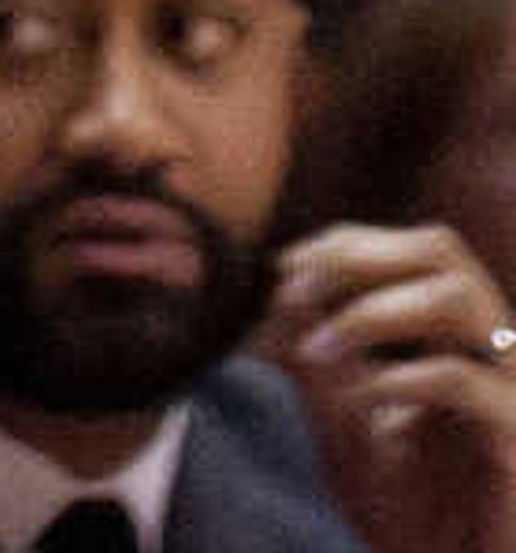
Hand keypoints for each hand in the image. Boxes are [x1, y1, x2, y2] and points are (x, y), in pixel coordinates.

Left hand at [267, 220, 515, 552]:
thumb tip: (273, 296)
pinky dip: (402, 377)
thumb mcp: (346, 431)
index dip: (342, 244)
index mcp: (457, 341)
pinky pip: (468, 383)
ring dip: (373, 307)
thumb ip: (317, 366)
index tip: (279, 267)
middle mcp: (492, 354)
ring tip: (319, 347)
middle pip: (441, 249)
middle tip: (294, 290)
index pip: (410, 249)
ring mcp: (512, 394)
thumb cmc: (416, 519)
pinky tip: (364, 401)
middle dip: (356, 255)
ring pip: (460, 296)